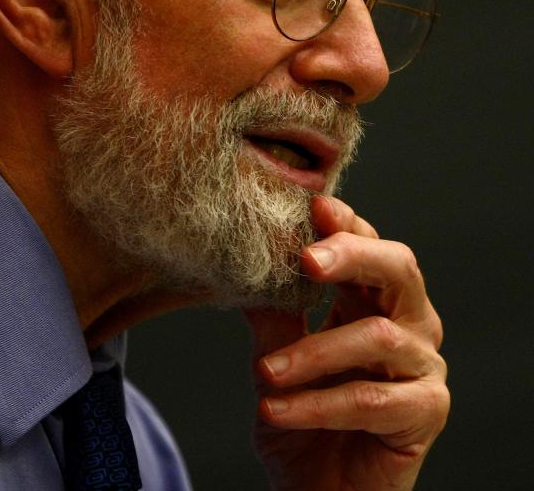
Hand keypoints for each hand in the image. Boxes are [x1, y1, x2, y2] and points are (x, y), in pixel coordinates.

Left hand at [244, 196, 448, 490]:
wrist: (314, 489)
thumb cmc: (299, 416)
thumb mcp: (275, 358)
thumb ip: (272, 314)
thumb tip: (243, 263)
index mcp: (371, 301)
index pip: (368, 246)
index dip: (346, 224)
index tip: (314, 205)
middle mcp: (407, 325)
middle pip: (398, 269)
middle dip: (353, 255)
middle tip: (307, 259)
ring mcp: (422, 368)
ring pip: (379, 336)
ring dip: (314, 353)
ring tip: (265, 373)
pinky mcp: (424, 413)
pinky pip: (372, 399)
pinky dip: (318, 403)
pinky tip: (275, 409)